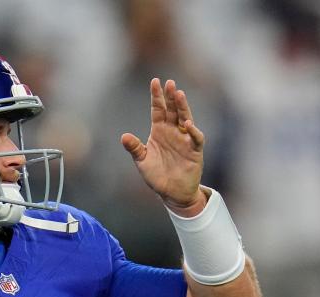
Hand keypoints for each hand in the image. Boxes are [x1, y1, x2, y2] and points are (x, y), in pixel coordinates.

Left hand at [121, 79, 205, 216]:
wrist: (171, 193)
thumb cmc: (157, 175)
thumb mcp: (142, 161)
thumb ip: (135, 148)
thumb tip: (124, 136)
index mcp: (159, 131)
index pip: (158, 109)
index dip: (156, 96)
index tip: (155, 81)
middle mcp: (173, 132)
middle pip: (172, 110)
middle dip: (171, 97)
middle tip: (170, 83)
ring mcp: (184, 139)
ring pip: (185, 119)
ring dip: (182, 107)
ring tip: (179, 94)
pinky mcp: (194, 150)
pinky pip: (195, 138)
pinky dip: (193, 130)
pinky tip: (187, 123)